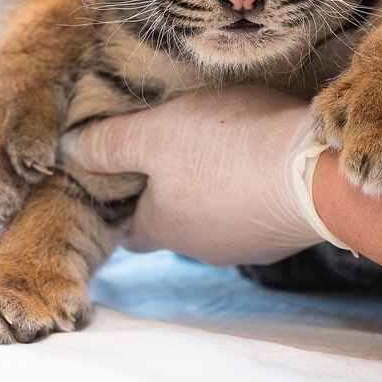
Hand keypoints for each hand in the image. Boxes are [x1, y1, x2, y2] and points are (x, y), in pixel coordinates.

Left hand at [58, 86, 346, 266]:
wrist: (316, 173)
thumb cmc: (226, 148)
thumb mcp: (153, 134)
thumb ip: (107, 144)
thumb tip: (64, 153)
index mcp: (160, 227)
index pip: (126, 226)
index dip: (119, 198)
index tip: (119, 171)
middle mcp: (200, 247)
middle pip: (171, 218)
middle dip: (167, 188)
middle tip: (169, 145)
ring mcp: (247, 242)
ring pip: (215, 213)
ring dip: (213, 183)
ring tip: (218, 139)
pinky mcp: (285, 228)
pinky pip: (256, 205)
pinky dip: (251, 183)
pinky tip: (259, 152)